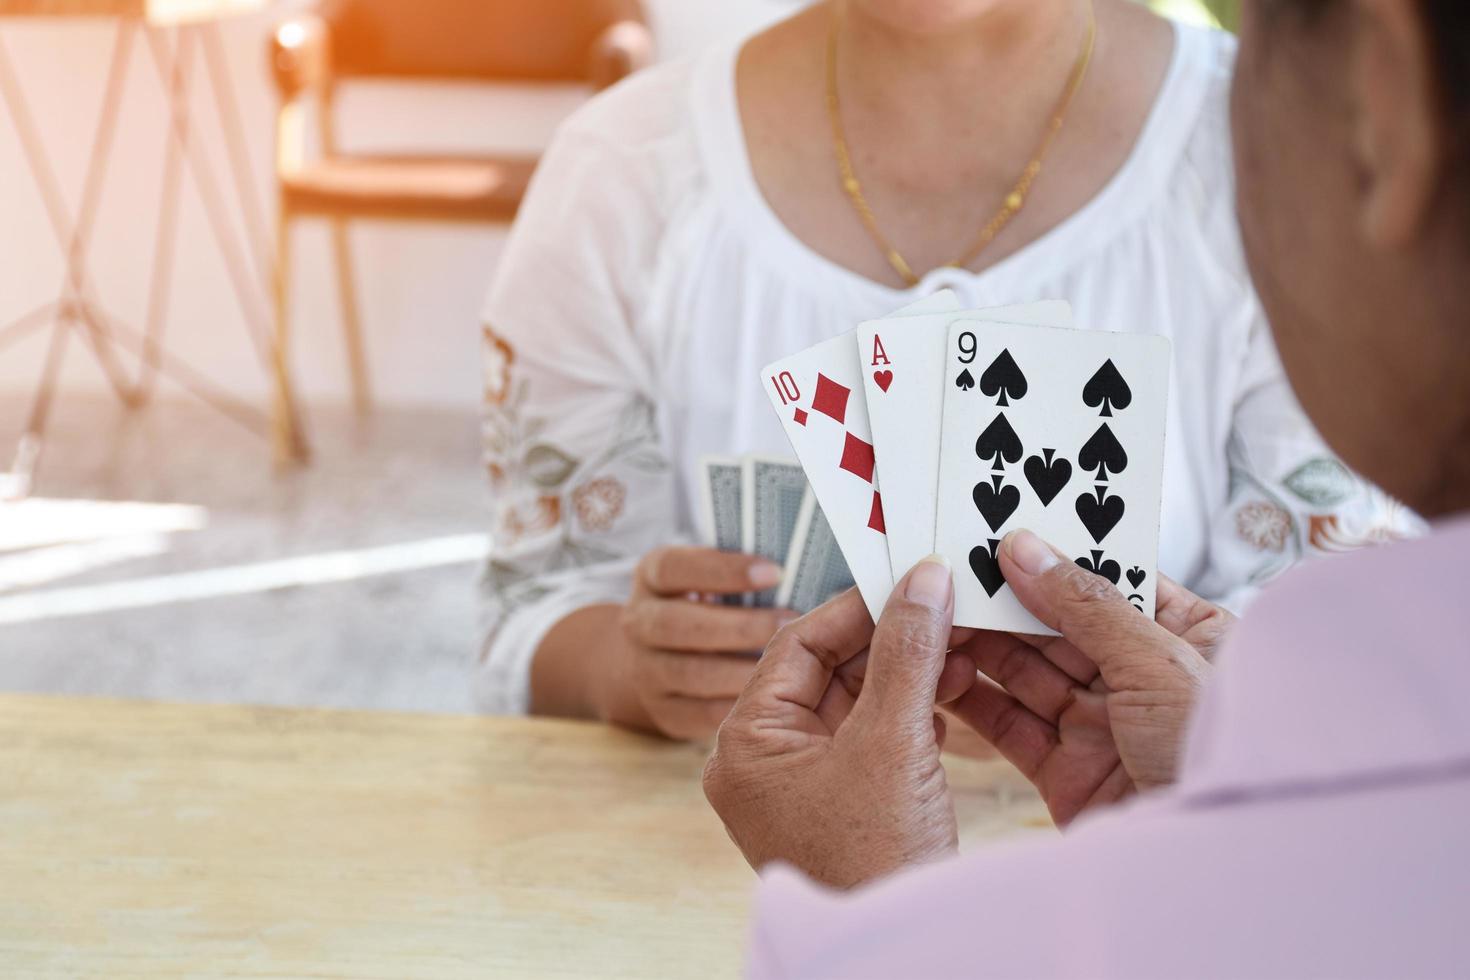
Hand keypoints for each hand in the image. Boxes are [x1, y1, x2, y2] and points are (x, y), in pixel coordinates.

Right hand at [602, 547, 792, 739]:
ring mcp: (647, 672)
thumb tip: (793, 575)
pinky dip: (739, 704)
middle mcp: (640, 623)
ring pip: (690, 674)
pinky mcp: (665, 713)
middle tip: (788, 623)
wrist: (654, 661)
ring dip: (742, 669)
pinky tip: (773, 697)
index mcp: (652, 579)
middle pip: (676, 625)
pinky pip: (702, 713)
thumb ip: (741, 574)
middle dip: (738, 626)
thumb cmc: (704, 607)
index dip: (723, 570)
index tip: (774, 572)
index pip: (674, 568)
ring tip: (788, 665)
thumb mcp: (708, 579)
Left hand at [703, 559, 976, 888]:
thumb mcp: (893, 741)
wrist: (912, 953)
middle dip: (890, 640)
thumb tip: (924, 578)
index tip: (909, 577)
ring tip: (960, 651)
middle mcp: (763, 762)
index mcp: (745, 744)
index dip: (856, 606)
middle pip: (826, 670)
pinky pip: (871, 738)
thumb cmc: (878, 859)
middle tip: (944, 607)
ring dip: (907, 674)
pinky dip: (910, 714)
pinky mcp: (842, 804)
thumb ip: (907, 652)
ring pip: (855, 703)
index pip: (796, 644)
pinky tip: (951, 700)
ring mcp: (802, 786)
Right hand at [947, 530, 1230, 826]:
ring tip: (931, 612)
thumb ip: (1085, 605)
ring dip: (979, 644)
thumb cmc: (1221, 757)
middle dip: (1004, 599)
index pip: (1110, 580)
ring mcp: (1102, 725)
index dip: (1053, 556)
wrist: (1214, 863)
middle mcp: (1142, 678)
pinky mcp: (1067, 771)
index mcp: (1188, 638)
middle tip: (949, 568)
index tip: (997, 529)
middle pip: (1058, 625)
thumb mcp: (1159, 663)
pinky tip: (937, 670)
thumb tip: (1024, 548)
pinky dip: (973, 699)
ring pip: (1026, 672)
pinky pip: (1010, 725)